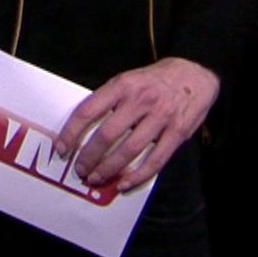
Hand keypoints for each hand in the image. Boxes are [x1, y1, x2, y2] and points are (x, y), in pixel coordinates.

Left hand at [57, 58, 218, 191]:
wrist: (195, 72)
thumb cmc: (154, 80)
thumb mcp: (127, 80)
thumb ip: (109, 101)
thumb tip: (82, 129)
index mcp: (122, 85)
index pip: (88, 111)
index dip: (71, 132)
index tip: (62, 148)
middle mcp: (140, 101)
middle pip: (107, 134)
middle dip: (89, 156)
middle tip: (80, 170)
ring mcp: (161, 117)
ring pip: (129, 150)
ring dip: (109, 168)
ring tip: (96, 178)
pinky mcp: (178, 132)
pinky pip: (156, 160)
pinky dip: (138, 175)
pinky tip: (124, 184)